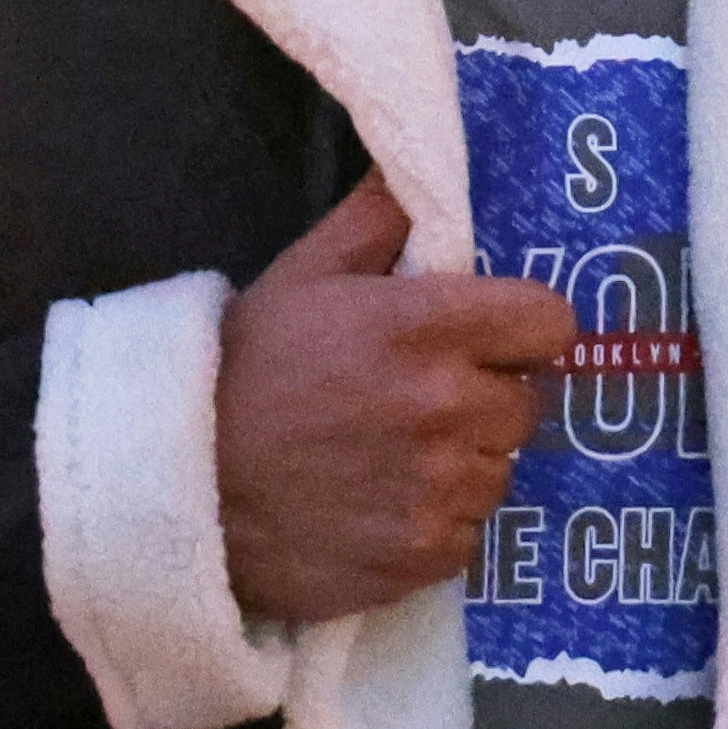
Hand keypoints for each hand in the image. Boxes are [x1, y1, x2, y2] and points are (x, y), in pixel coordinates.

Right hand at [213, 176, 570, 626]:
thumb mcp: (303, 276)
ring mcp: (438, 490)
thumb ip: (377, 220)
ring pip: (496, 472)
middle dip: (484, 398)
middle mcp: (445, 408)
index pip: (549, 323)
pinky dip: (434, 524)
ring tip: (391, 457)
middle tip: (422, 401)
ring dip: (460, 464)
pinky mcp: (423, 557)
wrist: (177, 486)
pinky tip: (379, 507)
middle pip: (524, 404)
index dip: (525, 329)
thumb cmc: (242, 371)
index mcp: (424, 327)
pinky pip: (466, 533)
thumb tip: (422, 171)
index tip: (494, 340)